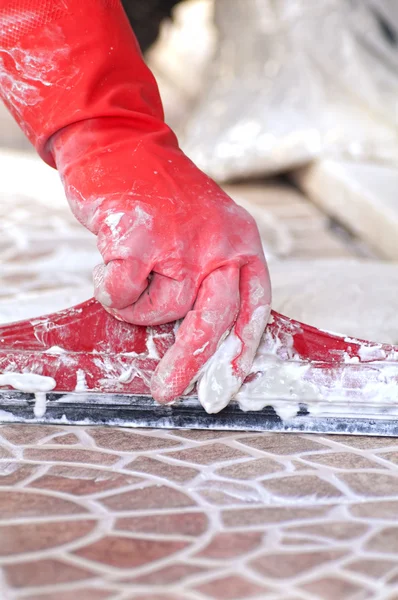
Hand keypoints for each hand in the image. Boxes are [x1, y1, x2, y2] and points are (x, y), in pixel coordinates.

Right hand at [52, 125, 270, 411]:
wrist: (122, 145)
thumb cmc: (161, 200)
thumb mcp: (205, 233)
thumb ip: (206, 280)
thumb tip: (196, 344)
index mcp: (242, 243)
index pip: (254, 307)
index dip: (241, 351)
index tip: (225, 386)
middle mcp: (219, 242)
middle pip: (214, 319)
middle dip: (190, 361)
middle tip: (167, 389)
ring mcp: (181, 239)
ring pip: (160, 309)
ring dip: (135, 307)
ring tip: (126, 276)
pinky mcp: (140, 236)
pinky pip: (123, 293)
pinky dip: (109, 291)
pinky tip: (108, 267)